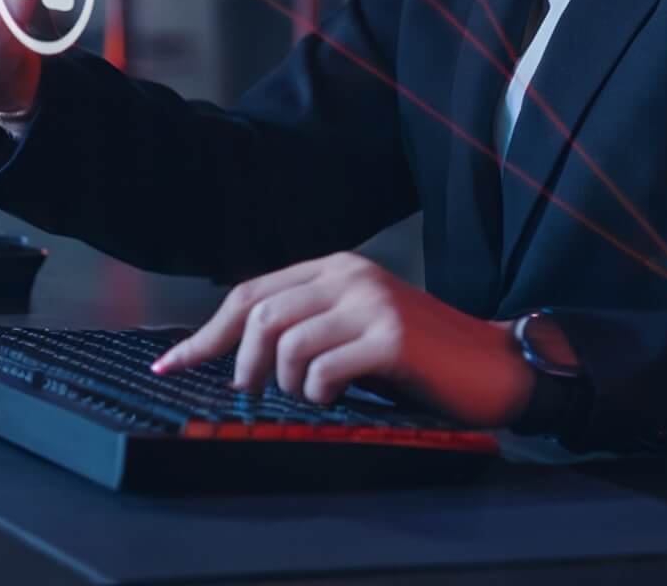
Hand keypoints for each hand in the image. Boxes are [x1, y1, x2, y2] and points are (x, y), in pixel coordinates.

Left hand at [149, 252, 534, 428]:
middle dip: (243, 365)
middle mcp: (351, 276)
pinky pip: (323, 370)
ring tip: (315, 396)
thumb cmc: (422, 358)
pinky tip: (340, 397)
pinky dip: (320, 393)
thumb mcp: (357, 330)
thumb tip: (239, 360)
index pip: (252, 293)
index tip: (170, 366)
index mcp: (338, 269)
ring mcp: (372, 303)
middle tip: (253, 396)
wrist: (495, 367)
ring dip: (288, 384)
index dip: (205, 334)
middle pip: (260, 315)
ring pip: (286, 344)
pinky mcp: (391, 337)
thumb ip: (308, 328)